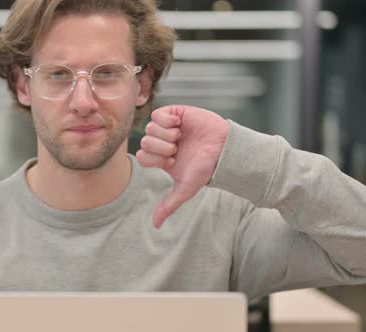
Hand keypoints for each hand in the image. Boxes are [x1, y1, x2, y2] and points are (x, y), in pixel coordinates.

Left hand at [136, 105, 228, 227]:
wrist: (224, 148)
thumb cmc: (206, 168)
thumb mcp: (186, 188)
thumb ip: (169, 205)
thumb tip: (155, 225)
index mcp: (160, 158)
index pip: (142, 156)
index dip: (155, 159)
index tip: (173, 161)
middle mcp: (161, 142)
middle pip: (144, 141)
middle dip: (162, 147)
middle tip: (178, 148)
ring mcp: (167, 127)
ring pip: (149, 128)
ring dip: (166, 134)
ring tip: (181, 137)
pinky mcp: (174, 113)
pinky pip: (157, 114)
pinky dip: (167, 120)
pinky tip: (180, 125)